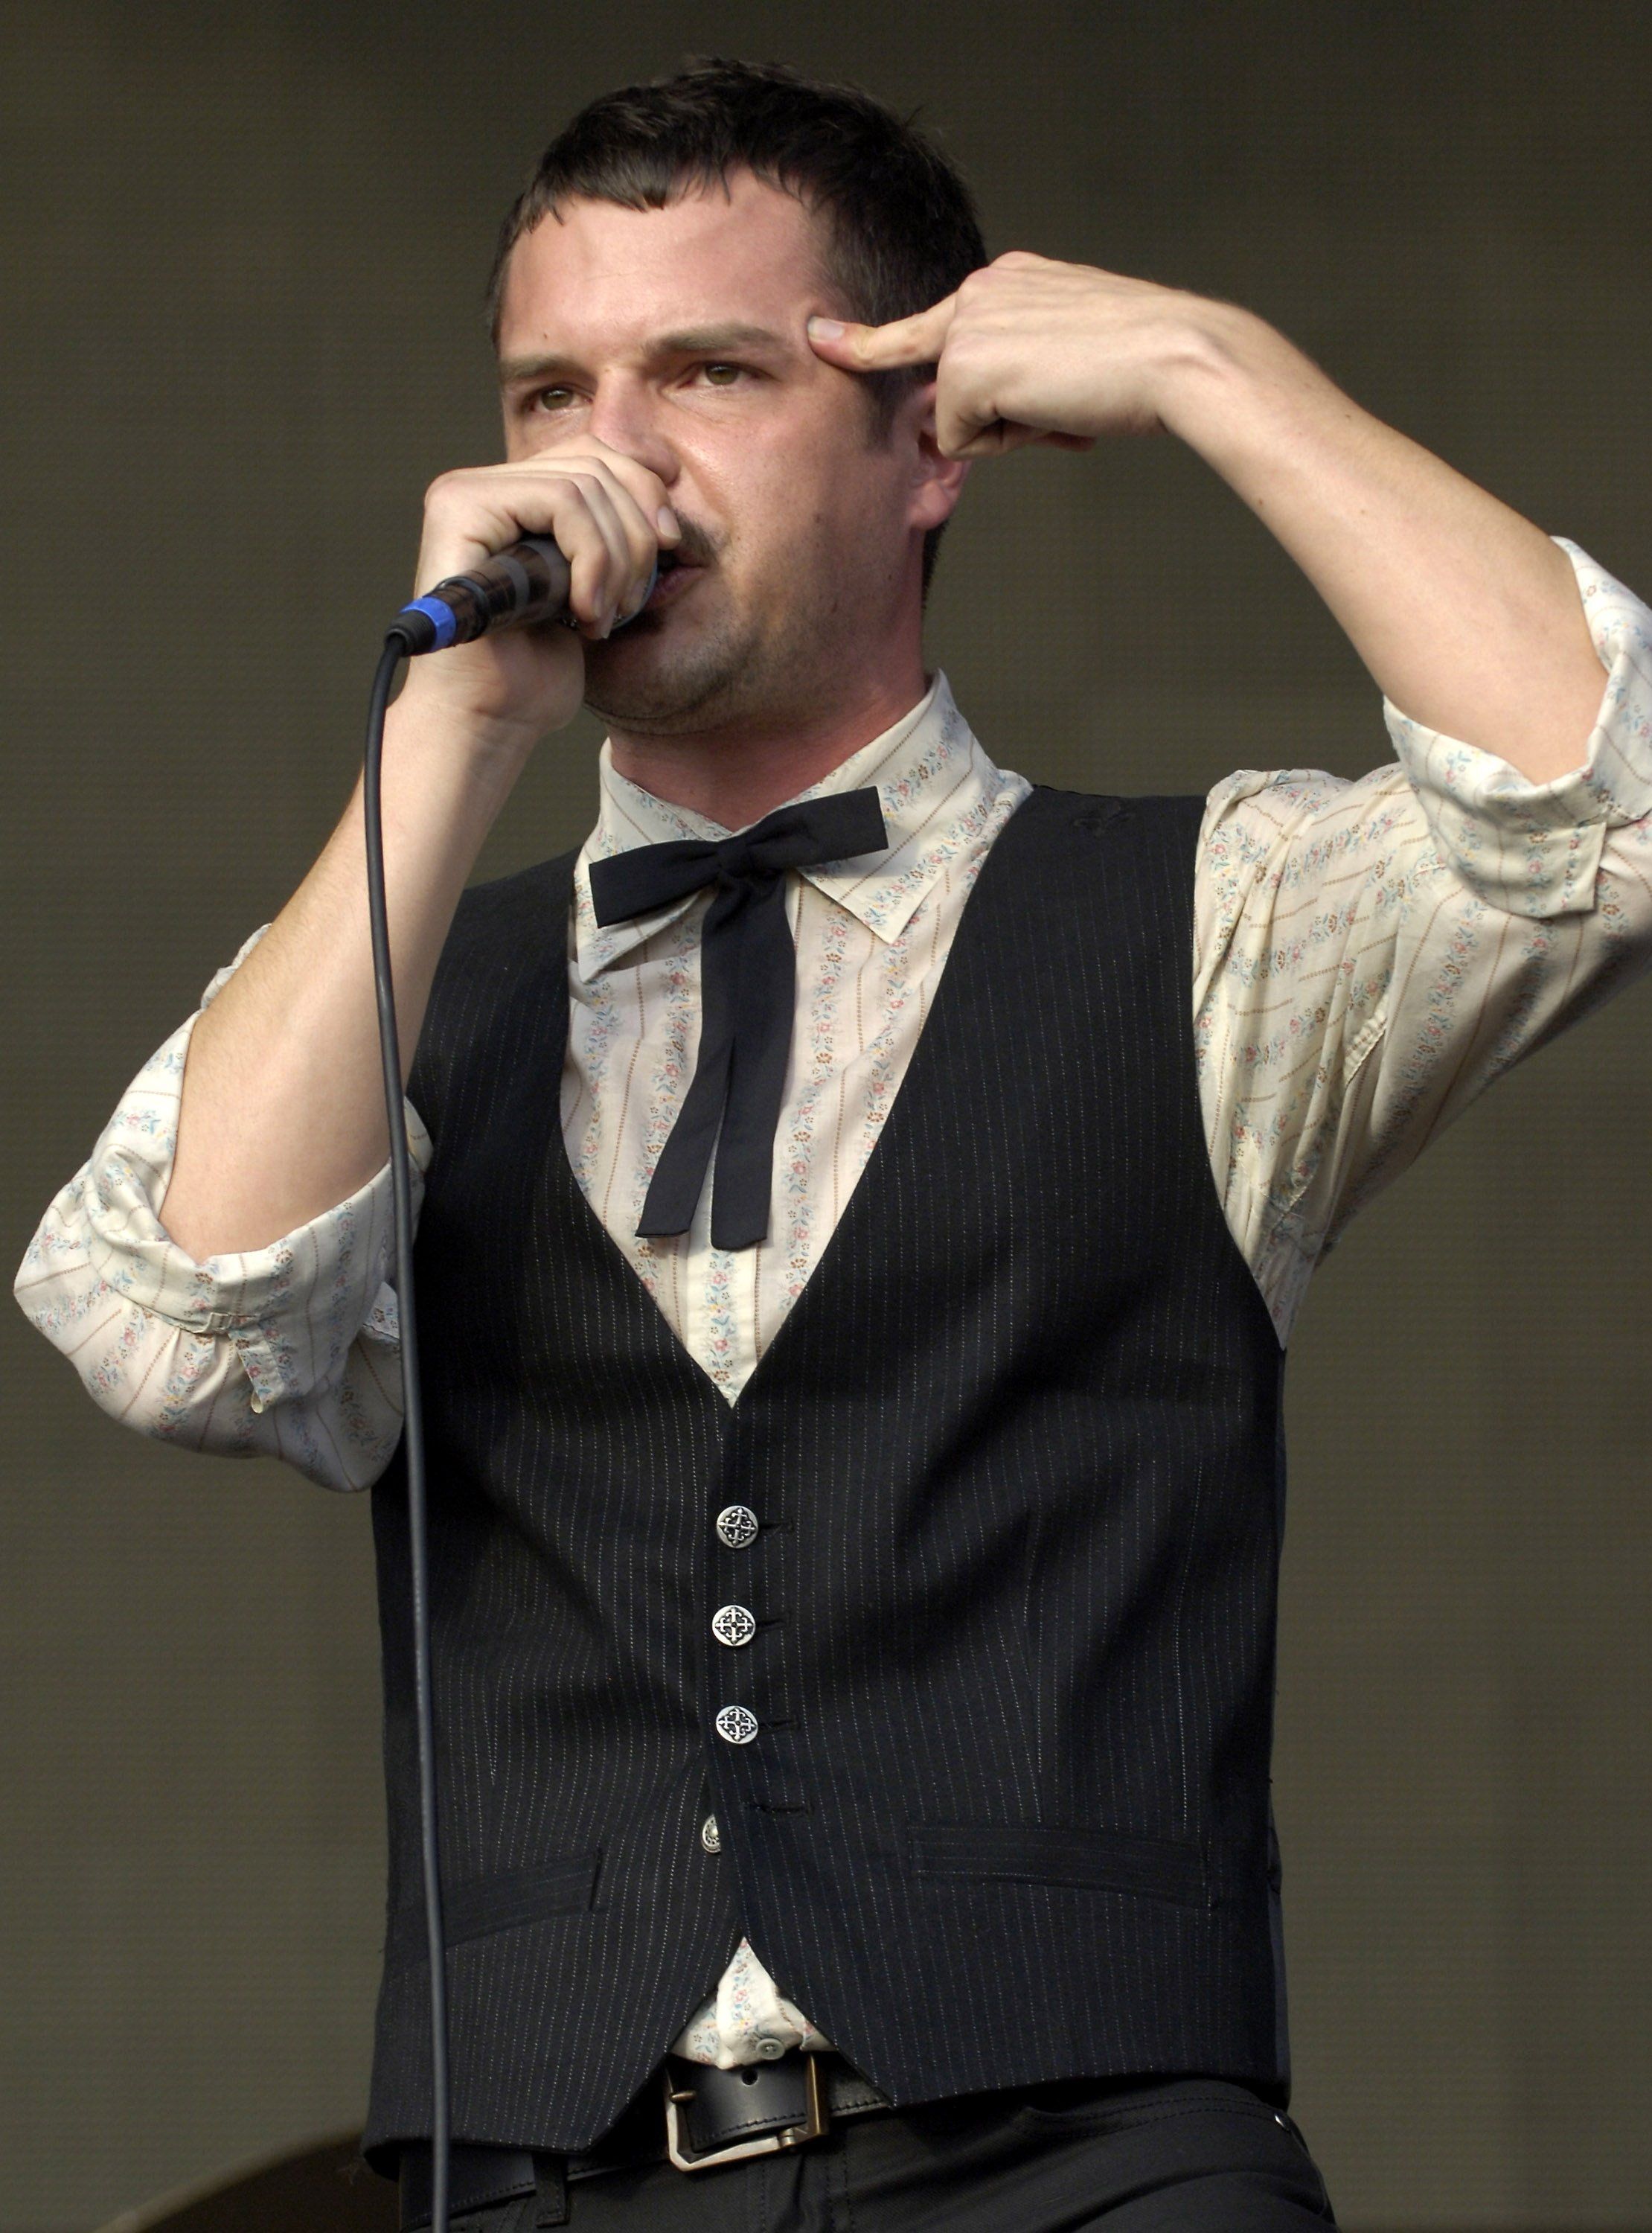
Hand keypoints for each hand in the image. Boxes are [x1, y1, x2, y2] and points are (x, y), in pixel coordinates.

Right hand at [397, 438, 680, 748]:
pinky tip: (585, 612)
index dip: (645, 487)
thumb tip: (663, 468)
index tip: (670, 541)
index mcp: (513, 497)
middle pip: (596, 460)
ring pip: (586, 485)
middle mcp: (484, 485)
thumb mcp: (595, 589)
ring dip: (618, 559)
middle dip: (638, 534)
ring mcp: (466, 493)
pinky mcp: (460, 509)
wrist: (489, 721)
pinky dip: (593, 560)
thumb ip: (612, 529)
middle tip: (631, 603)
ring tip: (605, 617)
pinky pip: (562, 503)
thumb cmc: (538, 672)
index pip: (595, 452)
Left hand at [808, 250, 1218, 457]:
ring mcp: (969, 320)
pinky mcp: (964, 362)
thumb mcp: (1074, 350)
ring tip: (1066, 399)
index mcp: (1010, 279)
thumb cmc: (1144, 367)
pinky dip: (1003, 442)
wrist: (1176, 356)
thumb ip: (1021, 371)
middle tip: (1063, 398)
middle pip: (949, 388)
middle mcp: (981, 288)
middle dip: (997, 418)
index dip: (868, 340)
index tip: (816, 338)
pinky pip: (959, 439)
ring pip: (956, 417)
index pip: (931, 322)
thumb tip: (968, 425)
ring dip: (1008, 430)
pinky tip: (1053, 407)